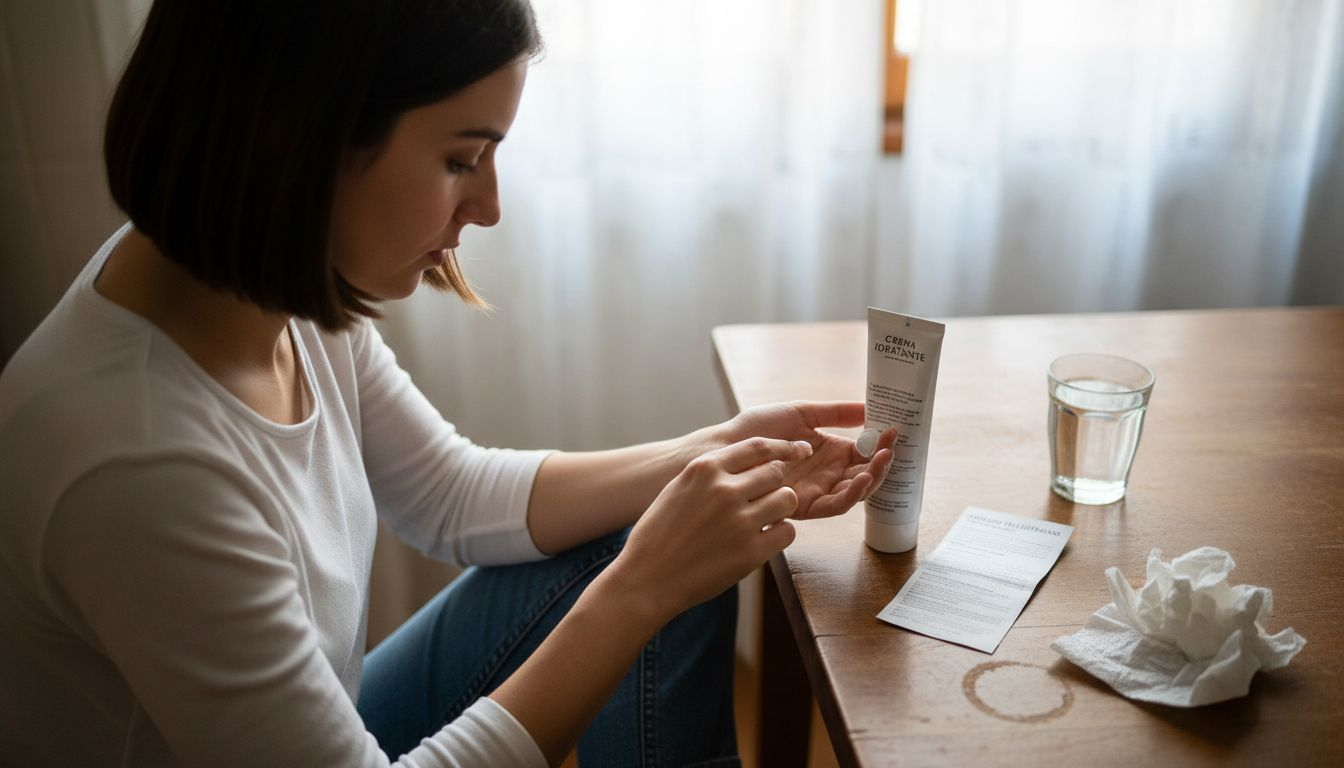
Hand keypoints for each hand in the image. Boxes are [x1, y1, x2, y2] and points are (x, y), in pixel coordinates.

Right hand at [611, 437, 812, 622]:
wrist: (647, 579)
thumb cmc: (659, 534)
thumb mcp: (678, 489)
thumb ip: (711, 473)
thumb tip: (750, 463)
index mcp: (705, 469)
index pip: (758, 446)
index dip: (778, 451)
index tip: (785, 458)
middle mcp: (724, 490)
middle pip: (776, 472)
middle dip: (774, 484)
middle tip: (765, 498)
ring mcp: (740, 522)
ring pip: (787, 499)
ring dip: (780, 508)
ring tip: (765, 519)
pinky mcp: (751, 553)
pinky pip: (787, 532)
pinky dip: (779, 535)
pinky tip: (762, 540)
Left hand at [713, 401, 895, 519]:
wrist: (724, 448)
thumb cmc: (755, 429)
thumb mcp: (800, 413)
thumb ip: (835, 412)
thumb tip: (869, 406)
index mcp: (827, 452)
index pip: (863, 452)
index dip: (880, 443)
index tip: (895, 429)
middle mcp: (825, 474)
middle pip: (864, 473)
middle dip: (882, 462)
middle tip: (893, 446)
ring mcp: (815, 490)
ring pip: (854, 491)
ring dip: (873, 477)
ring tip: (883, 460)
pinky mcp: (803, 506)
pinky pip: (834, 505)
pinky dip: (851, 494)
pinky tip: (861, 479)